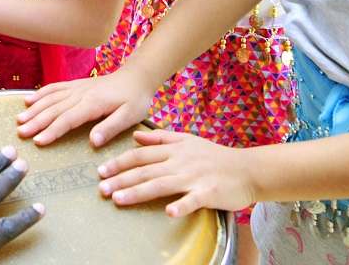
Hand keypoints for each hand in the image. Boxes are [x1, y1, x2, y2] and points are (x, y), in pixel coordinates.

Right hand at [15, 66, 156, 146]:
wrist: (137, 77)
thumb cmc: (135, 99)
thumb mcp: (130, 116)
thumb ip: (110, 128)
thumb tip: (92, 142)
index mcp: (93, 103)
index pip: (68, 119)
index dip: (52, 131)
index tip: (38, 141)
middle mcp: (81, 93)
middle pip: (54, 108)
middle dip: (36, 121)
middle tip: (20, 133)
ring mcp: (77, 87)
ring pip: (51, 98)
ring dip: (34, 108)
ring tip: (19, 119)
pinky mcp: (76, 85)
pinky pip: (55, 88)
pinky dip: (40, 93)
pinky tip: (28, 99)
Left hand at [95, 129, 254, 216]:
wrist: (248, 169)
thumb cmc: (215, 156)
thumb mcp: (188, 140)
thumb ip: (161, 138)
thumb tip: (136, 135)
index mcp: (175, 149)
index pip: (142, 154)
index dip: (120, 162)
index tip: (101, 170)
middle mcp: (181, 161)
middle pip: (146, 170)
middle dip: (121, 179)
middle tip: (101, 189)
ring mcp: (195, 177)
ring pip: (162, 184)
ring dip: (139, 192)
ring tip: (118, 199)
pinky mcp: (210, 192)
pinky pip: (193, 200)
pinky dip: (182, 205)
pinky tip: (168, 212)